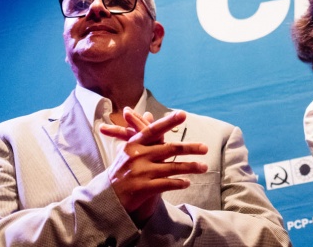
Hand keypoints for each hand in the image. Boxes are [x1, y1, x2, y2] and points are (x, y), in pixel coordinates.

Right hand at [101, 109, 207, 225]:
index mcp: (133, 144)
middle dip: (189, 148)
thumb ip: (141, 133)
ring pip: (172, 168)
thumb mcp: (128, 149)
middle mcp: (137, 156)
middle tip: (205, 147)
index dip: (168, 122)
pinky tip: (188, 182)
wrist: (106, 198)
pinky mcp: (143, 188)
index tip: (183, 114)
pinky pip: (167, 184)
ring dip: (191, 167)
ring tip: (204, 167)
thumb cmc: (121, 170)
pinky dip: (179, 183)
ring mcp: (140, 172)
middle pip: (169, 149)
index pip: (153, 130)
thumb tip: (149, 113)